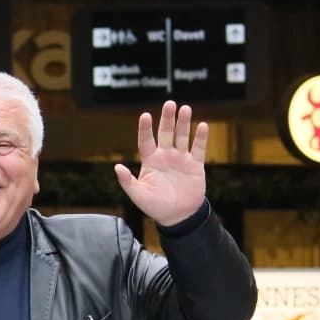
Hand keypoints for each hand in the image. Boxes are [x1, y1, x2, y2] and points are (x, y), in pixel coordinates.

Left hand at [114, 100, 207, 226]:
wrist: (178, 216)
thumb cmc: (155, 206)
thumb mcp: (138, 195)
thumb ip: (127, 181)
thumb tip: (117, 166)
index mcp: (150, 160)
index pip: (146, 141)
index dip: (145, 129)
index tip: (144, 116)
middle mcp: (165, 156)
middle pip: (166, 133)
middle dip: (167, 119)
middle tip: (169, 103)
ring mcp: (181, 158)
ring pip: (182, 136)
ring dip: (183, 123)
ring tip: (184, 109)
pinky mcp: (195, 165)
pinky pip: (198, 148)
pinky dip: (200, 137)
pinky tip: (202, 125)